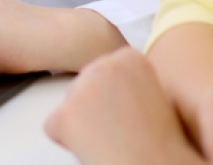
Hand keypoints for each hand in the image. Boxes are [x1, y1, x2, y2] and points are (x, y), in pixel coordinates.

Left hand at [45, 47, 201, 164]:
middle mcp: (105, 63)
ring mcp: (83, 87)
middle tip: (120, 131)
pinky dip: (66, 141)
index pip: (103, 72)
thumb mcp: (151, 95)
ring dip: (83, 123)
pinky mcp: (66, 113)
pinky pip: (53, 126)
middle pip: (84, 85)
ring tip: (112, 140)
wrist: (158, 164)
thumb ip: (124, 81)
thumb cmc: (160, 142)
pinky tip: (94, 148)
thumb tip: (101, 88)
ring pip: (68, 105)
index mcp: (130, 57)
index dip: (114, 99)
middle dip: (95, 108)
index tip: (133, 114)